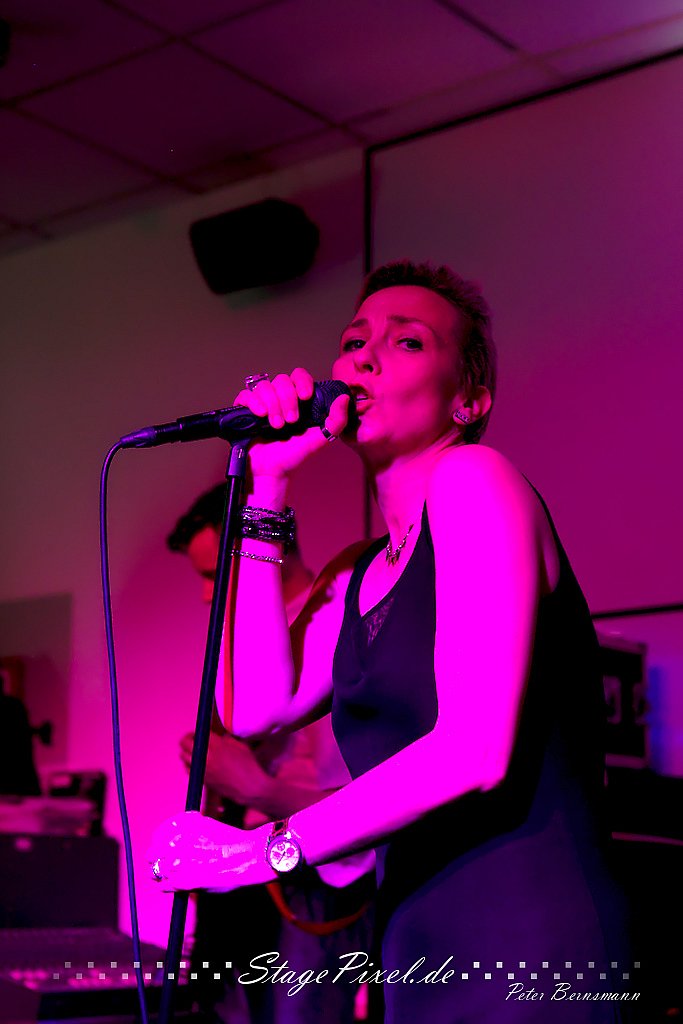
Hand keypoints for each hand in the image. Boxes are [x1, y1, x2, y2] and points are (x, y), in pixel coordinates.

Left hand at [146, 811, 271, 891]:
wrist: (249, 856)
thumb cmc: (233, 842)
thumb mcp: (208, 825)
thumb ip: (189, 830)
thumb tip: (173, 841)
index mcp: (186, 825)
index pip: (162, 831)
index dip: (158, 840)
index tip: (159, 845)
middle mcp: (181, 841)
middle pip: (154, 853)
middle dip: (156, 858)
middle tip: (158, 863)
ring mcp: (181, 861)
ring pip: (157, 871)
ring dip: (160, 874)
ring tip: (164, 877)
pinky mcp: (184, 880)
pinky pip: (166, 886)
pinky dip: (167, 886)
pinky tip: (171, 886)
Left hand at [180, 731, 269, 806]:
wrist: (249, 787)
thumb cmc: (248, 765)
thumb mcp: (240, 746)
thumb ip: (226, 740)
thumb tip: (218, 738)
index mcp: (217, 745)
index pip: (199, 733)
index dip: (198, 732)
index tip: (199, 733)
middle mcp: (206, 756)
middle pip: (185, 743)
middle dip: (187, 739)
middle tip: (193, 740)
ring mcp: (202, 769)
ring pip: (183, 756)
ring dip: (187, 752)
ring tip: (194, 752)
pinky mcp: (202, 780)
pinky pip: (188, 769)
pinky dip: (189, 765)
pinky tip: (196, 764)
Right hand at [233, 368, 349, 481]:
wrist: (273, 471)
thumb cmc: (295, 455)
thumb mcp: (321, 439)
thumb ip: (337, 421)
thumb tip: (344, 397)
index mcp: (297, 400)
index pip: (299, 376)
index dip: (302, 381)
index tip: (306, 397)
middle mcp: (279, 398)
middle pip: (281, 380)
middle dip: (287, 399)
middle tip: (291, 421)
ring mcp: (262, 403)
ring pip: (264, 386)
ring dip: (273, 404)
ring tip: (276, 426)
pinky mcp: (245, 410)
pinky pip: (246, 395)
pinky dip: (254, 402)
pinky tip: (260, 415)